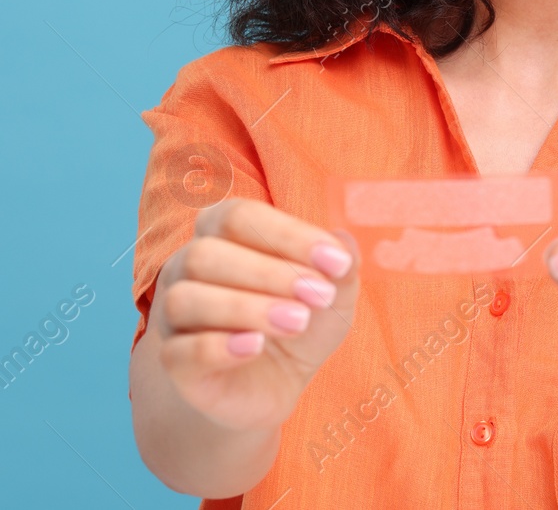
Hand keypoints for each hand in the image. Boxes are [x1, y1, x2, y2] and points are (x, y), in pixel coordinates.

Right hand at [148, 198, 359, 431]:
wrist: (277, 382)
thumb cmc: (301, 318)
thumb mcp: (333, 292)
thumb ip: (340, 266)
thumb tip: (344, 242)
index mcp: (222, 233)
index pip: (239, 216)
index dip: (288, 235)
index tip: (337, 261)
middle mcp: (187, 267)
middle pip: (206, 254)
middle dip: (269, 273)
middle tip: (318, 295)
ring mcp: (172, 315)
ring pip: (186, 299)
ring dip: (247, 308)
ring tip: (297, 321)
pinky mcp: (174, 362)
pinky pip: (179, 351)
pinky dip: (218, 346)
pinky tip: (256, 346)